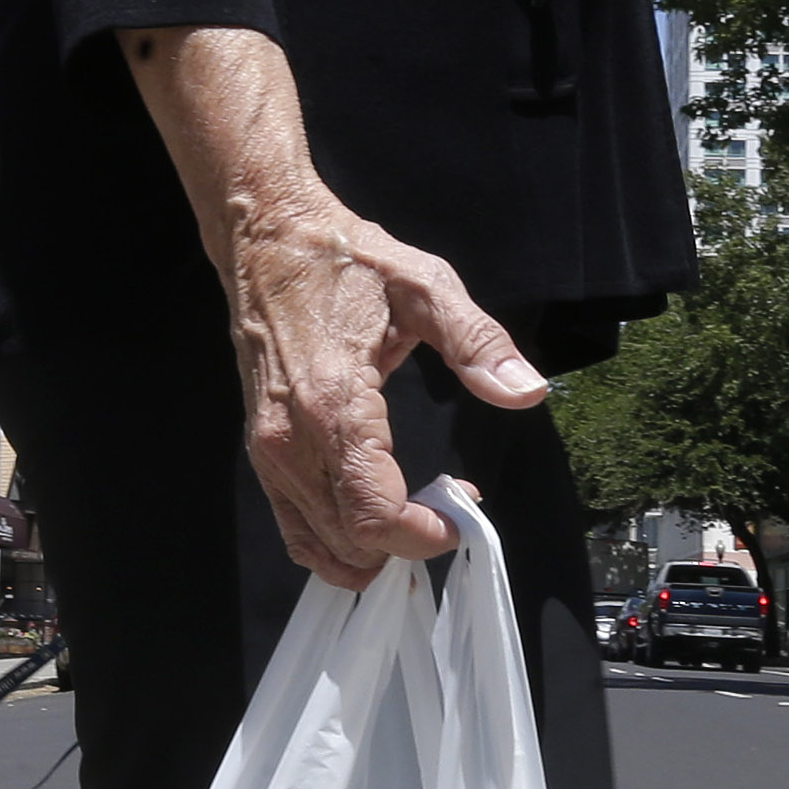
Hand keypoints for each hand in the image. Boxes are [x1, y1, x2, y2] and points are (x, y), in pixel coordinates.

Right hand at [217, 193, 544, 586]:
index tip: (464, 507)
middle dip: (410, 541)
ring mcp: (269, 454)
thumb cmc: (344, 260)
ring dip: (376, 549)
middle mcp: (291, 441)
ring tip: (415, 512)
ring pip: (322, 546)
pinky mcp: (260, 456)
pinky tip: (372, 527)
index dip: (427, 534)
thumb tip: (528, 391)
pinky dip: (336, 547)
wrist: (265, 239)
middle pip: (353, 542)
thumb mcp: (424, 286)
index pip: (377, 516)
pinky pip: (295, 531)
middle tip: (448, 502)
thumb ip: (477, 343)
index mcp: (334, 405)